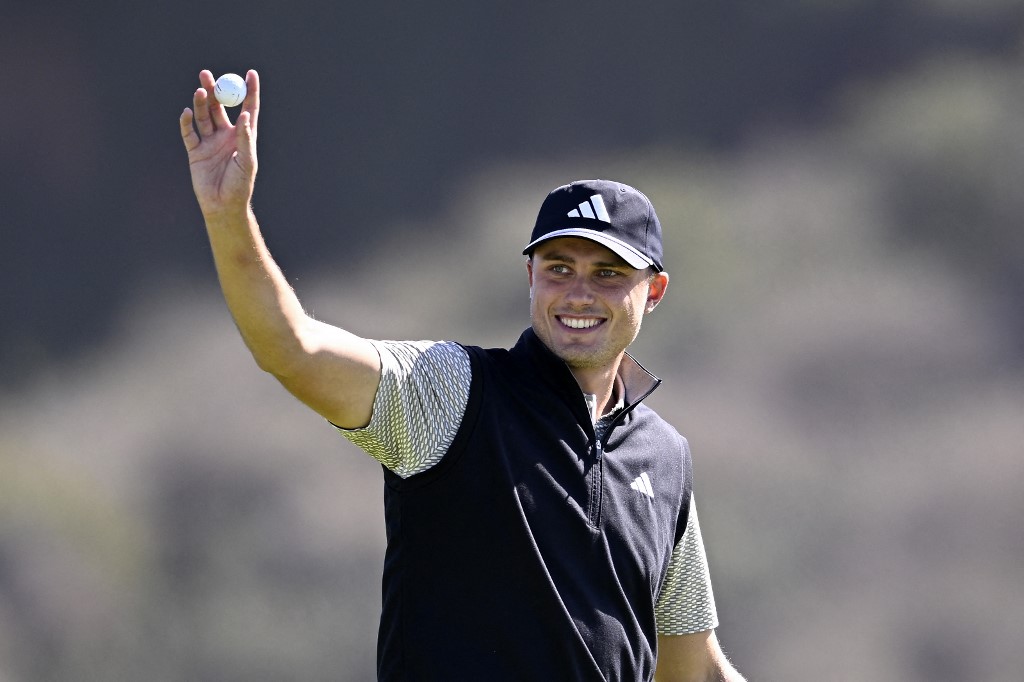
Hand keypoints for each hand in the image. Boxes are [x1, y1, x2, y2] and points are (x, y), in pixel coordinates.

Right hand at [179, 69, 259, 219]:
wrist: (222, 205)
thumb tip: (245, 115)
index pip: (248, 108)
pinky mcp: (195, 151)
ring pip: (203, 116)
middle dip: (214, 90)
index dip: (249, 91)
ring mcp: (210, 142)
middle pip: (219, 106)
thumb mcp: (247, 162)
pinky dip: (186, 121)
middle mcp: (226, 135)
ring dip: (201, 103)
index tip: (250, 73)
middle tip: (208, 75)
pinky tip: (187, 112)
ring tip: (200, 91)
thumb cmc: (240, 185)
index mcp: (243, 136)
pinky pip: (188, 132)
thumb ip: (245, 139)